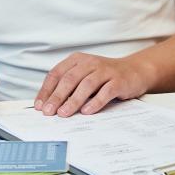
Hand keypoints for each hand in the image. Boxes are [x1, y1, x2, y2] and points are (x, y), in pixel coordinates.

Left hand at [34, 52, 150, 116]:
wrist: (134, 71)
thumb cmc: (104, 77)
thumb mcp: (84, 76)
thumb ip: (69, 86)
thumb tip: (49, 105)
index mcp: (76, 60)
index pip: (56, 74)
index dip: (47, 90)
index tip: (40, 105)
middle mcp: (89, 63)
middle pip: (69, 79)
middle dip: (56, 97)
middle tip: (49, 112)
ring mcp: (104, 70)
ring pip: (85, 85)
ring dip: (73, 100)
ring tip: (64, 113)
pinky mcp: (118, 80)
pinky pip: (105, 91)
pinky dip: (95, 102)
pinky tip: (86, 112)